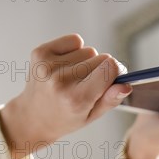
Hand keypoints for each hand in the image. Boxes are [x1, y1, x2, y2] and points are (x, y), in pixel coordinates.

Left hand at [0, 34, 131, 158]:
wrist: (32, 118)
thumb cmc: (66, 118)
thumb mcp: (92, 116)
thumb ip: (110, 100)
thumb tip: (126, 85)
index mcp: (76, 99)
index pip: (110, 68)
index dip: (117, 71)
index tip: (115, 78)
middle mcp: (61, 81)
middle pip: (101, 58)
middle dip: (101, 69)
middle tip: (87, 86)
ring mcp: (48, 65)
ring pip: (88, 50)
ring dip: (86, 62)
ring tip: (74, 79)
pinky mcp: (40, 53)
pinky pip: (74, 41)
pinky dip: (74, 51)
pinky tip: (65, 67)